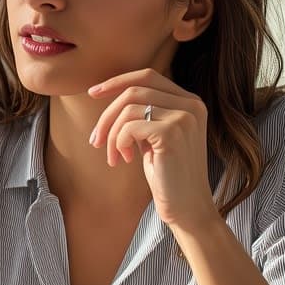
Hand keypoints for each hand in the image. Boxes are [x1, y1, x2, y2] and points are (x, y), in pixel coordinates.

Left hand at [89, 68, 219, 233]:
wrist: (188, 208)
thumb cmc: (169, 176)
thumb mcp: (157, 138)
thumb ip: (146, 114)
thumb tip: (112, 97)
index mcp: (190, 102)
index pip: (147, 76)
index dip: (117, 82)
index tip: (93, 93)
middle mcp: (191, 104)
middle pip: (134, 91)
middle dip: (107, 114)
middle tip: (95, 140)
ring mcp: (184, 117)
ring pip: (128, 109)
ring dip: (112, 134)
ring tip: (114, 156)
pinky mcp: (172, 133)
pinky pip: (129, 127)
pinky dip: (119, 142)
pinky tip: (125, 159)